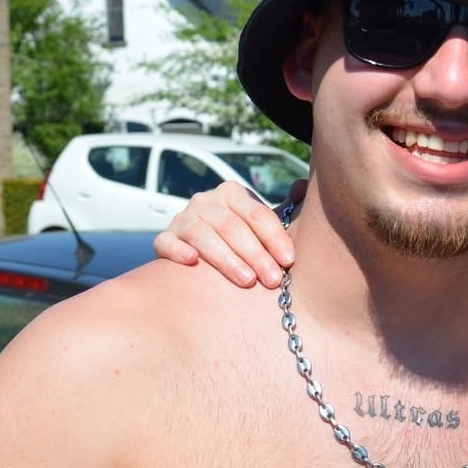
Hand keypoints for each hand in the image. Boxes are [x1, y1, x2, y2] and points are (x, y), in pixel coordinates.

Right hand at [151, 177, 305, 287]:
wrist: (200, 254)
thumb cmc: (240, 241)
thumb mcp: (260, 224)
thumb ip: (283, 210)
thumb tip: (302, 186)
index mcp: (232, 193)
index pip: (256, 214)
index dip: (274, 237)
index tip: (289, 260)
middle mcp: (205, 201)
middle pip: (232, 227)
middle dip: (255, 254)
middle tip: (273, 279)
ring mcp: (183, 219)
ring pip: (203, 235)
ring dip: (226, 259)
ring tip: (246, 280)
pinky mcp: (165, 238)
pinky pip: (168, 242)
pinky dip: (178, 251)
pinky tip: (192, 262)